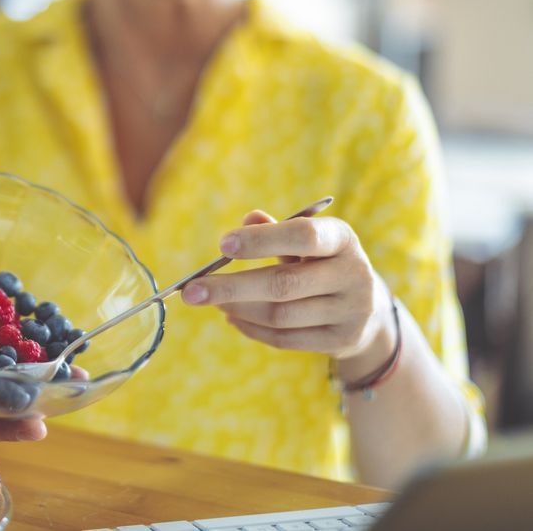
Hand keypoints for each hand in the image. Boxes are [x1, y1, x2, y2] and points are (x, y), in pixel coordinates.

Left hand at [181, 210, 396, 374]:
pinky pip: (285, 338)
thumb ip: (276, 231)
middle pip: (284, 284)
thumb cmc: (321, 262)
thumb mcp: (306, 241)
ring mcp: (351, 311)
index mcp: (342, 239)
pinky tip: (231, 317)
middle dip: (231, 287)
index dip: (262, 240)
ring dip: (237, 309)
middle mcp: (353, 274)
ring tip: (210, 301)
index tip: (222, 245)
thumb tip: (248, 219)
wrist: (368, 308)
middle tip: (191, 291)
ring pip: (280, 315)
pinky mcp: (341, 340)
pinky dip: (252, 329)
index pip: (303, 236)